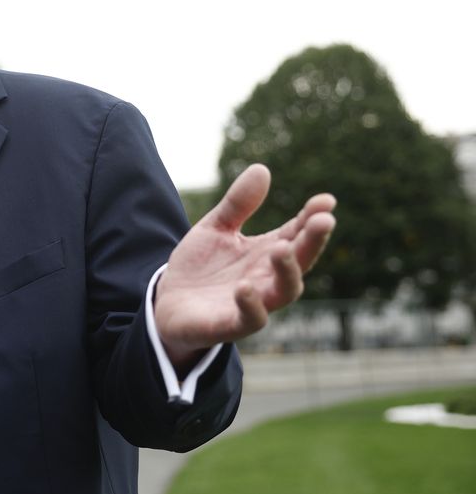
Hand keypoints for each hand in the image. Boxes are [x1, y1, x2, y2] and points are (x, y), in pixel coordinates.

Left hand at [155, 164, 335, 368]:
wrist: (168, 304)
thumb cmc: (200, 267)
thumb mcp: (215, 228)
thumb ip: (237, 204)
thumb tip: (261, 168)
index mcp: (266, 253)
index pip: (297, 234)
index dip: (313, 218)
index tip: (326, 201)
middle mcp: (267, 278)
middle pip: (300, 261)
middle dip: (313, 242)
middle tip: (324, 220)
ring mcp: (252, 303)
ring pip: (284, 292)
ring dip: (288, 271)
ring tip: (282, 248)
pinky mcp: (230, 325)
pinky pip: (250, 319)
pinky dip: (251, 305)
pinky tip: (245, 287)